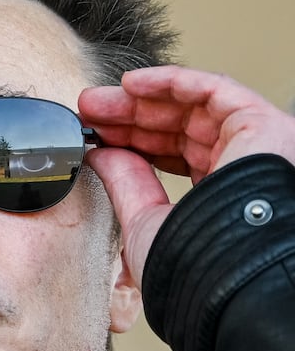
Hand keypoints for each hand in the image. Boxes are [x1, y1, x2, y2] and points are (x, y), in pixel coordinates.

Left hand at [79, 66, 294, 290]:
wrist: (227, 269)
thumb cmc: (194, 263)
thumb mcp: (146, 221)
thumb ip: (126, 185)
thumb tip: (101, 155)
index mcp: (220, 196)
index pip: (174, 157)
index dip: (132, 143)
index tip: (93, 137)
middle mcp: (243, 168)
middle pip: (182, 128)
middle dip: (129, 118)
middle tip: (88, 112)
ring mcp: (256, 144)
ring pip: (194, 107)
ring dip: (142, 100)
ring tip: (96, 102)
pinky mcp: (263, 123)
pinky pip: (215, 90)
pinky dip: (173, 82)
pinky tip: (132, 84)